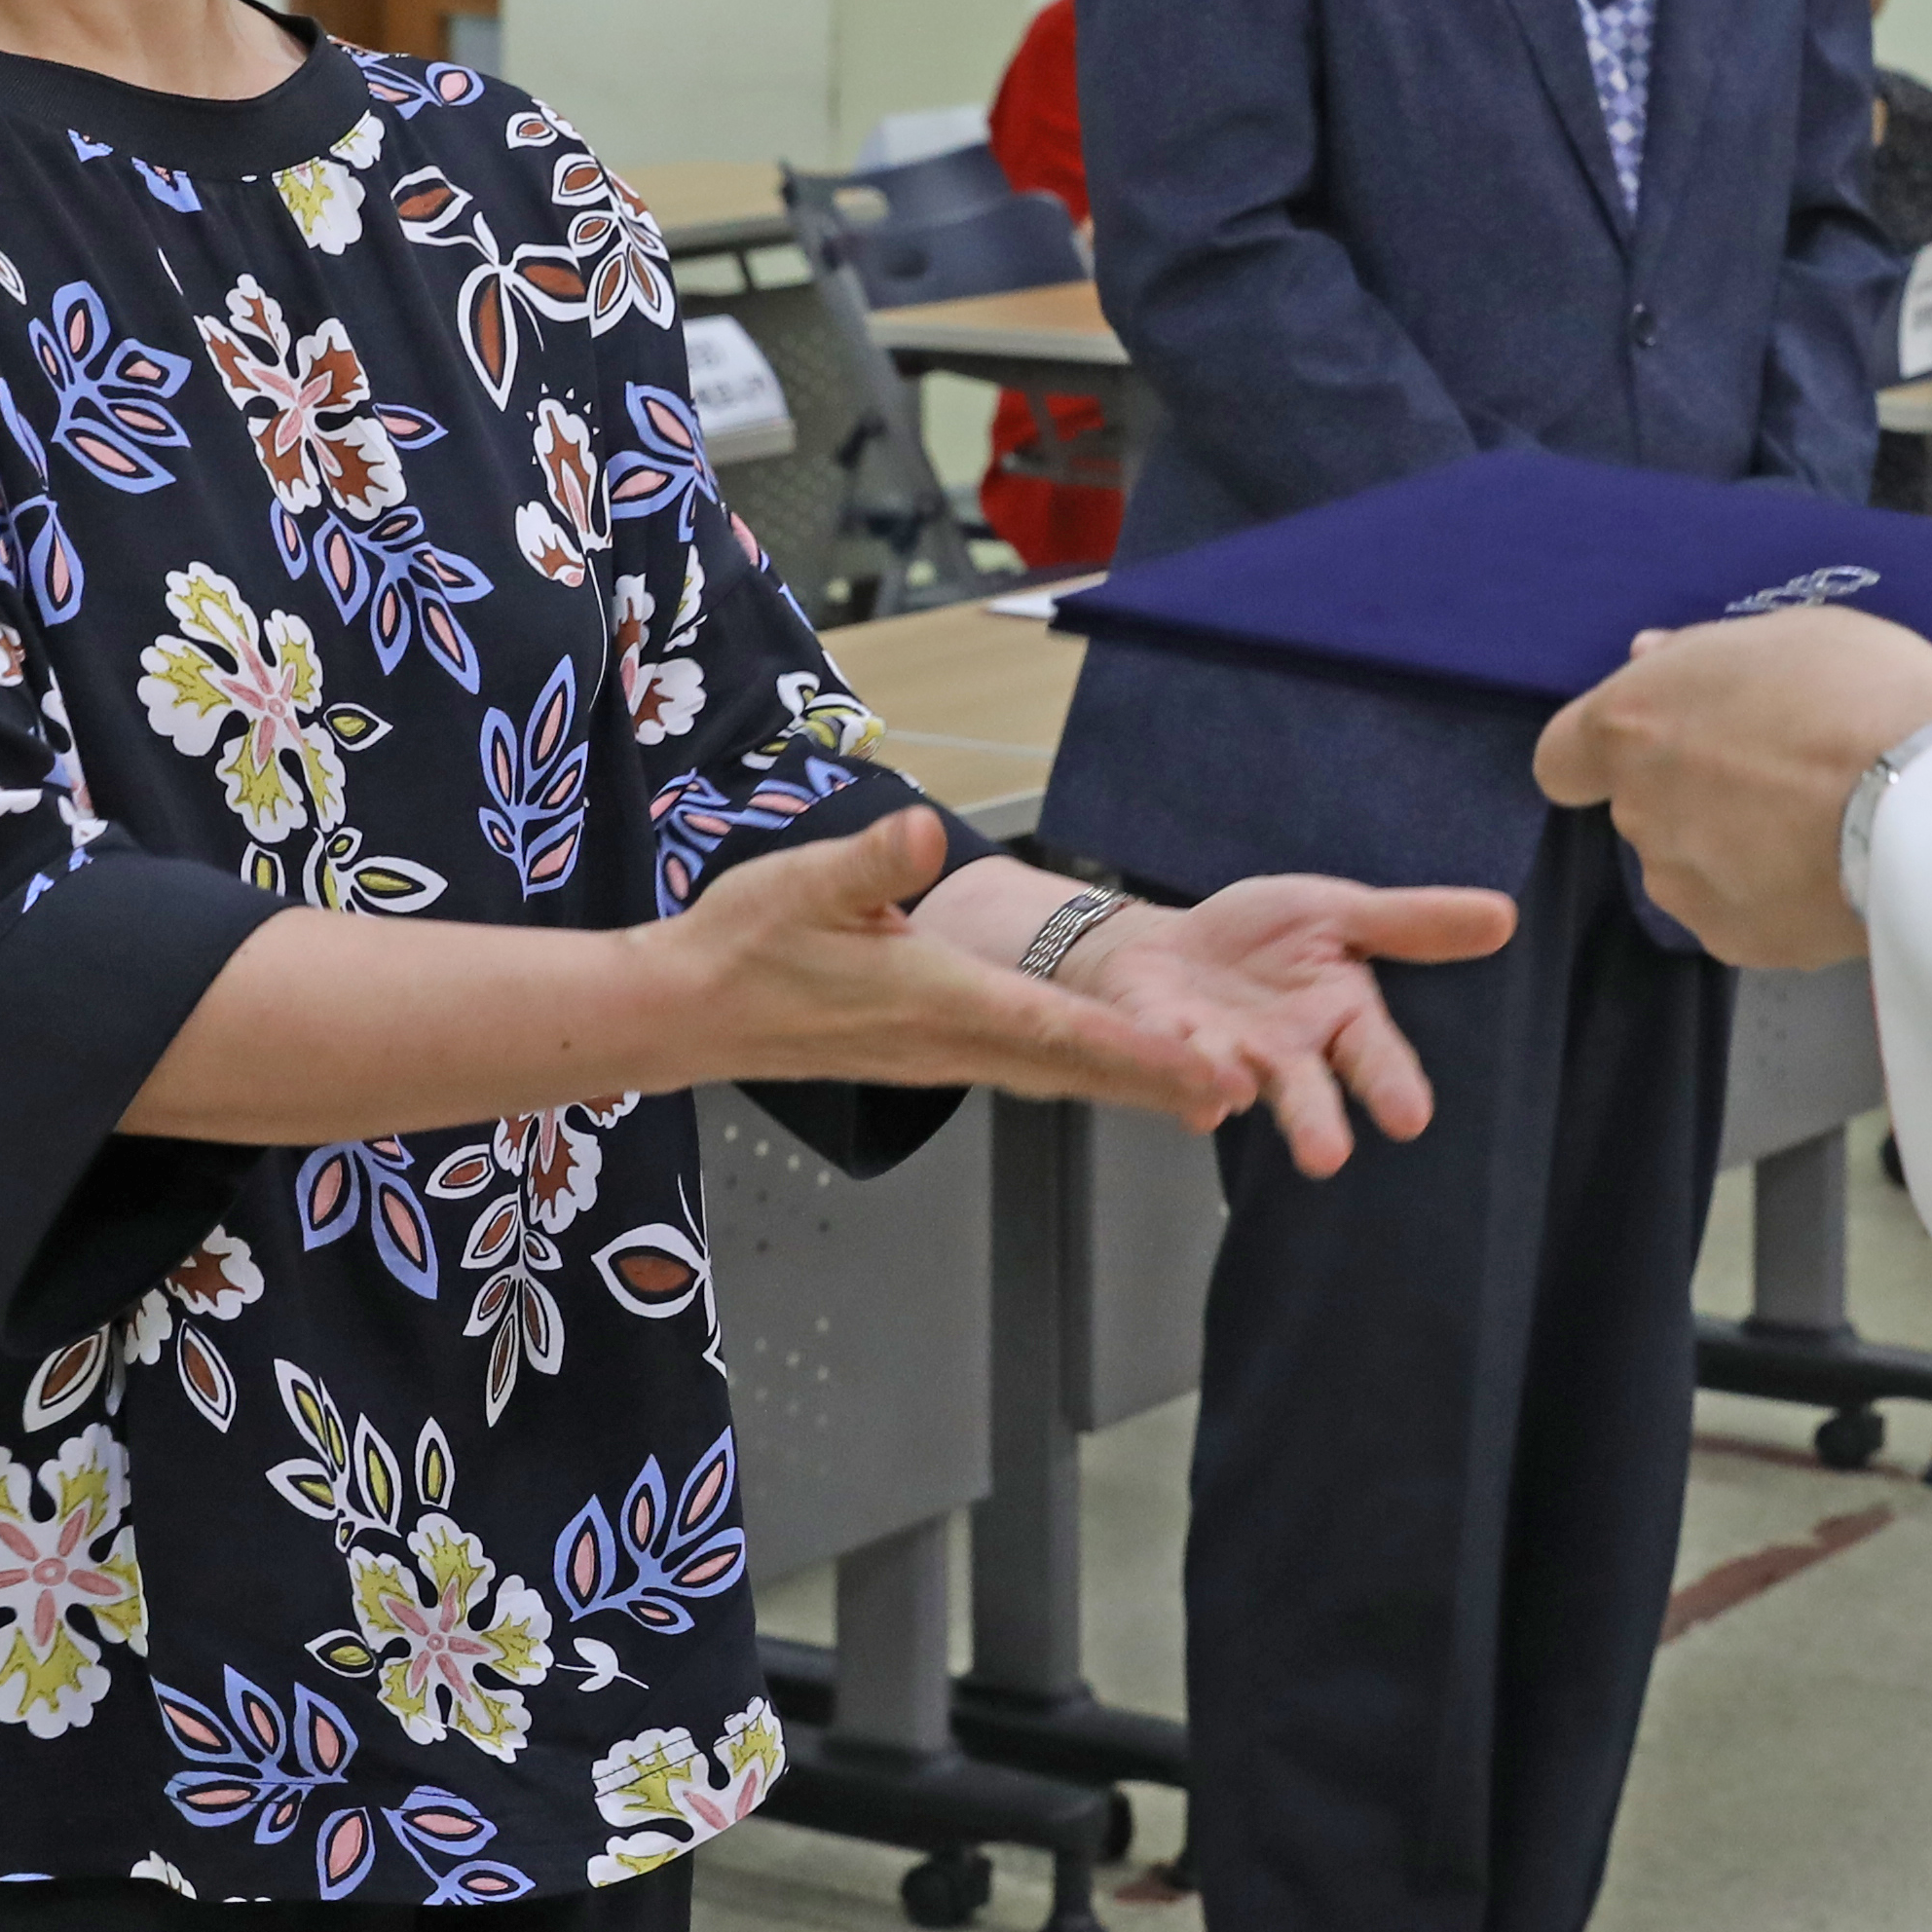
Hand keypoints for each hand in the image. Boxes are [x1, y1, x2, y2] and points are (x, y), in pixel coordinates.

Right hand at [634, 819, 1240, 1123]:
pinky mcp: (931, 1056)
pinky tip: (1120, 1071)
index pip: (1053, 1028)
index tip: (1198, 1070)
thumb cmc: (741, 942)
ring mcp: (942, 1057)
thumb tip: (925, 837)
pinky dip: (1083, 1074)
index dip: (1133, 1051)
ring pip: (1055, 1076)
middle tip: (1243, 1095)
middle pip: (1074, 1067)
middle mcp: (949, 1040)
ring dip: (1129, 1084)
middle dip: (1158, 1080)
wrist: (688, 1011)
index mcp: (934, 997)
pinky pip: (1027, 1071)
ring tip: (1207, 1091)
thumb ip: (868, 862)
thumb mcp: (800, 884)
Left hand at [1064, 876, 1510, 1177]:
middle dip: (1314, 1123)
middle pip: (1304, 1092)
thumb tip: (1506, 915)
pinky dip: (1171, 1062)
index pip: (1373, 1057)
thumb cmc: (1268, 940)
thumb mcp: (1341, 913)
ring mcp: (1221, 1054)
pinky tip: (1183, 1086)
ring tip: (1241, 1095)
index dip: (1390, 1086)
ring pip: (1229, 1079)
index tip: (1411, 1119)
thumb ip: (1413, 924)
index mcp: (1337, 1019)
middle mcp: (1283, 1054)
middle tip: (1327, 1159)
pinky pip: (1165, 1051)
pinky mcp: (1161, 1041)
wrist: (1172, 945)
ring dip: (1232, 1087)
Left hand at [1531, 605, 1931, 967]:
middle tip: (1776, 770)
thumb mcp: (1791, 634)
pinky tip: (1829, 870)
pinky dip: (1770, 895)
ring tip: (1816, 825)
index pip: (1561, 759)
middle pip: (1639, 806)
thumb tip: (1649, 657)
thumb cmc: (1862, 694)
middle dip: (1689, 791)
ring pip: (1686, 863)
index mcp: (1633, 723)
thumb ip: (1703, 652)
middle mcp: (1638, 809)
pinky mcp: (1733, 942)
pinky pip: (1737, 911)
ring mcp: (1682, 883)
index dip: (1602, 754)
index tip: (1658, 744)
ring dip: (1728, 847)